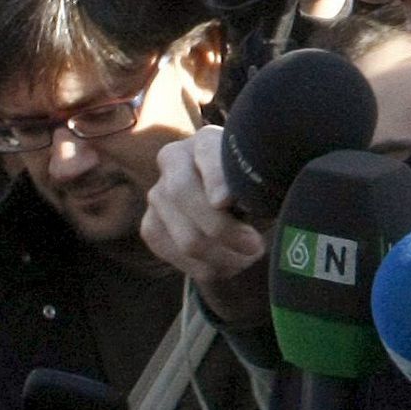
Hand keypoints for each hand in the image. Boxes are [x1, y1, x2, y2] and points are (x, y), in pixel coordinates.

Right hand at [141, 127, 267, 308]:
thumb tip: (229, 200)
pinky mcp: (151, 226)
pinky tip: (228, 264)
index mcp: (205, 141)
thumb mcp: (260, 177)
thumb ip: (253, 182)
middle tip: (255, 247)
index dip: (215, 178)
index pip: (207, 154)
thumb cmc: (252, 186)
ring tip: (248, 257)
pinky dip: (208, 269)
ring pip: (185, 237)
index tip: (226, 201)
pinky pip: (177, 257)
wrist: (233, 202)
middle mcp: (173, 161)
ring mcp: (157, 194)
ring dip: (223, 257)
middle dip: (223, 229)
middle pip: (183, 195)